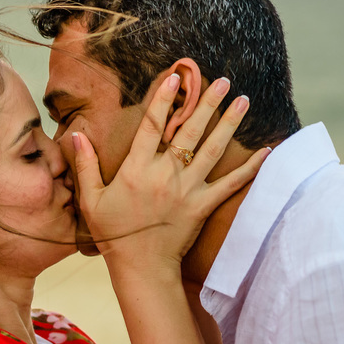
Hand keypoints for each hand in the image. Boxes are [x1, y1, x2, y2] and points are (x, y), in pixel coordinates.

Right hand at [72, 73, 269, 272]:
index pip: (150, 126)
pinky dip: (250, 167)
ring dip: (229, 122)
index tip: (174, 78)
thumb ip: (86, 165)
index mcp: (136, 169)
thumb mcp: (91, 199)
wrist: (140, 265)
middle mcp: (165, 174)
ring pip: (213, 149)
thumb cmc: (113, 233)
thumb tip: (76, 135)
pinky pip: (231, 183)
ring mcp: (188, 189)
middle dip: (206, 103)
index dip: (162, 100)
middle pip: (189, 131)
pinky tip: (267, 150)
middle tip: (221, 80)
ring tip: (243, 100)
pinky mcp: (204, 205)